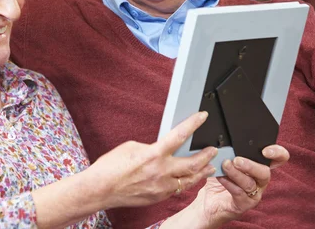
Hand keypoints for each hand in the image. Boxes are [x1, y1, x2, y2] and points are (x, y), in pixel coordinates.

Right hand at [88, 111, 217, 208]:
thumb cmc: (111, 166)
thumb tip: (162, 149)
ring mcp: (161, 187)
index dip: (193, 124)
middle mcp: (161, 171)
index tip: (202, 117)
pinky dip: (186, 182)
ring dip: (202, 172)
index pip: (179, 135)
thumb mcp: (131, 147)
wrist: (101, 189)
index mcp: (153, 154)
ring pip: (190, 180)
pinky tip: (189, 179)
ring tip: (210, 167)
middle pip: (193, 163)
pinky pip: (178, 189)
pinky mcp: (158, 197)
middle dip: (206, 155)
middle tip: (213, 150)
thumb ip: (151, 147)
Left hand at [192, 145, 289, 227]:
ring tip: (225, 165)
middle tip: (237, 160)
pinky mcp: (243, 204)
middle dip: (251, 166)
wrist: (207, 200)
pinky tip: (220, 176)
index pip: (278, 159)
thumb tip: (223, 140)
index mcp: (258, 166)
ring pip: (250, 184)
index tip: (265, 150)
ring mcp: (253, 194)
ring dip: (237, 174)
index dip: (277, 153)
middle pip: (265, 172)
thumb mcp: (223, 159)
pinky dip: (229, 183)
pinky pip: (239, 193)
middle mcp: (259, 180)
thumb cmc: (218, 175)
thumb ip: (227, 150)